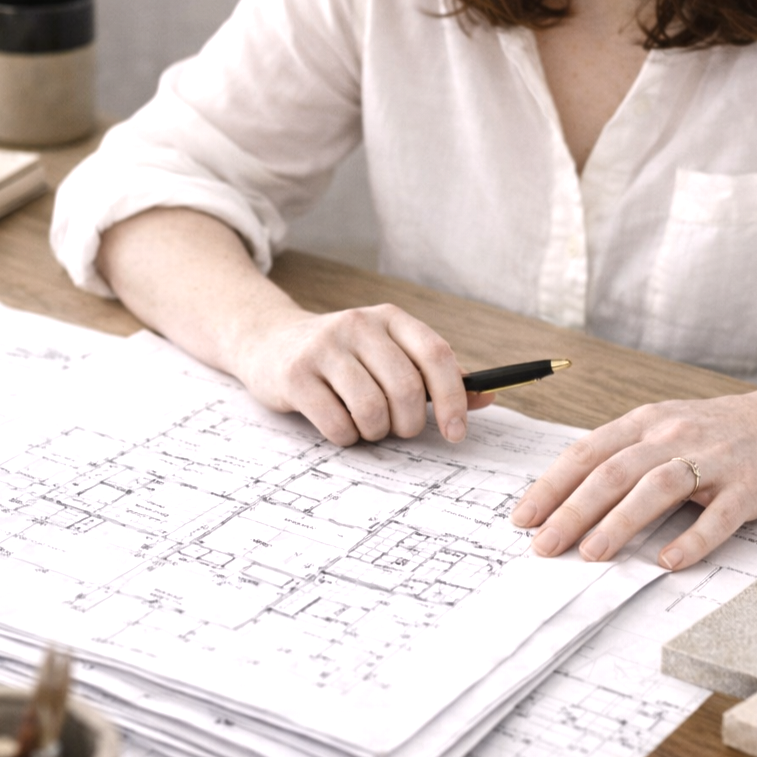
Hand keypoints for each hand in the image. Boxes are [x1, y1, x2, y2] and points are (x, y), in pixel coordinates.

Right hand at [234, 302, 492, 445]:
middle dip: (409, 424)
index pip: (435, 355)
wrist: (269, 341)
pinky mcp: (295, 375)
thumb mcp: (389, 352)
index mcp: (390, 318)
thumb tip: (487, 397)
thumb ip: (435, 375)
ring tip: (367, 426)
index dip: (453, 398)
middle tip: (400, 430)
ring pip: (371, 410)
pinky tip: (340, 426)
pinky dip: (346, 437)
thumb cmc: (344, 356)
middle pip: (406, 389)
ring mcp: (324, 348)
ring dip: (376, 432)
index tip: (455, 432)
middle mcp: (358, 325)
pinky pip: (337, 424)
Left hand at [509, 388, 756, 570]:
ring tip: (591, 554)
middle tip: (544, 546)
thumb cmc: (709, 432)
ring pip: (657, 488)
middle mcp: (672, 435)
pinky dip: (693, 539)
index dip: (552, 486)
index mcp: (644, 423)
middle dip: (573, 511)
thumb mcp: (659, 428)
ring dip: (621, 522)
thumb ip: (618, 455)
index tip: (523, 518)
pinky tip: (668, 561)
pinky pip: (719, 515)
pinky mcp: (748, 486)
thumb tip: (561, 496)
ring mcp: (711, 459)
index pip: (586, 453)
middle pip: (613, 472)